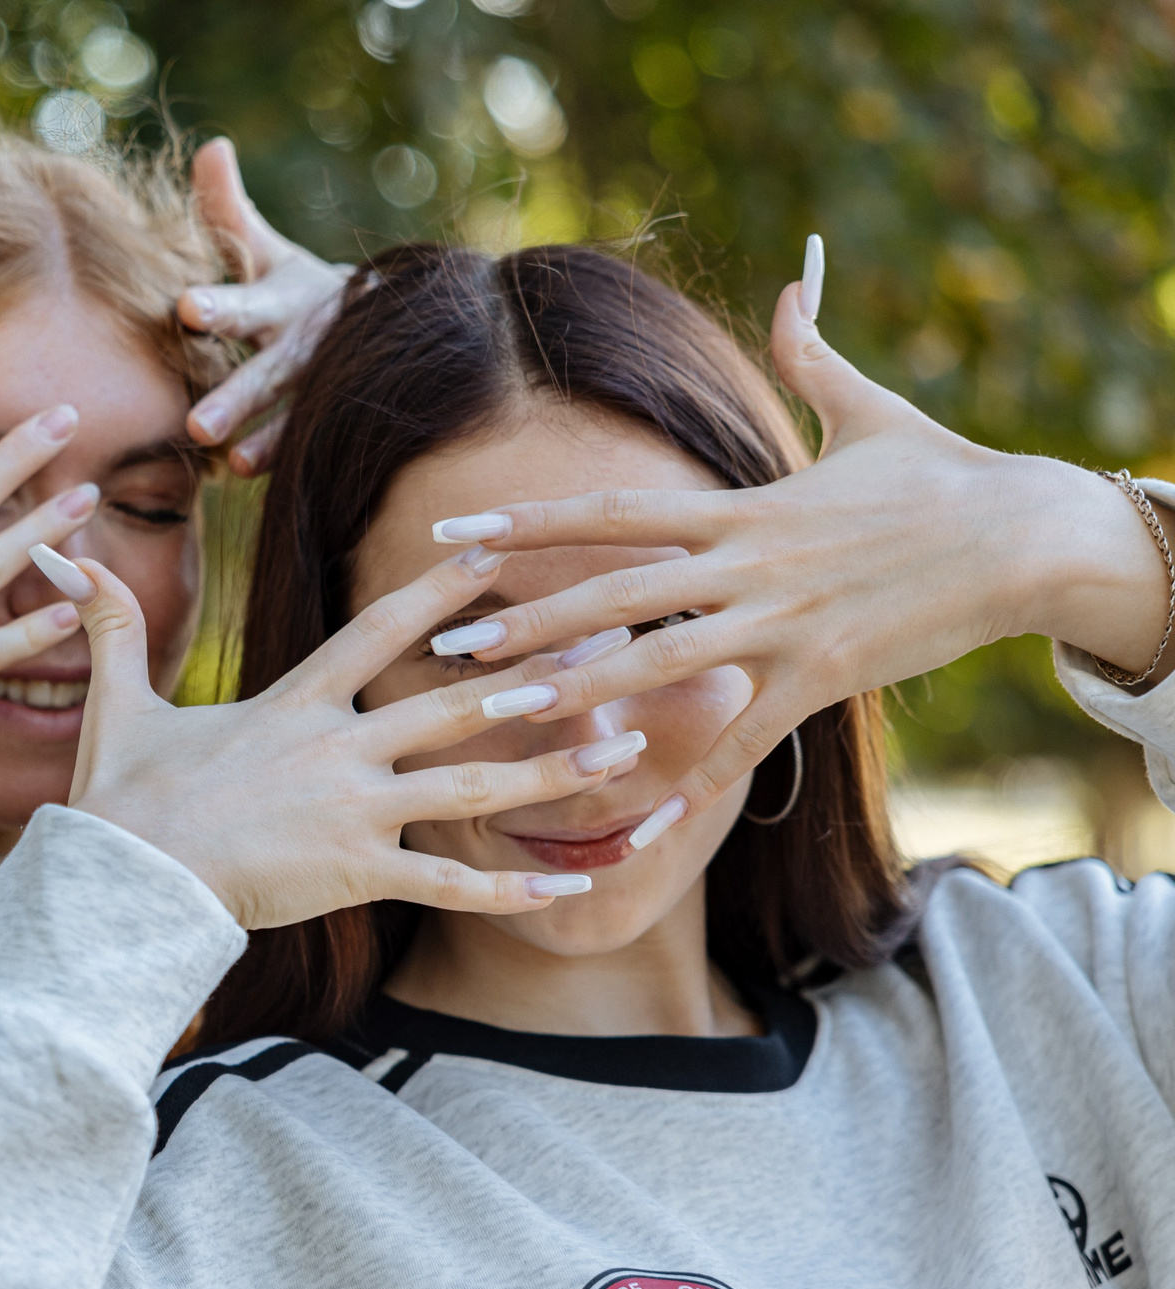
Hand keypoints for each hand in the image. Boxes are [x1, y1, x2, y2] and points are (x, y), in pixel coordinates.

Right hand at [58, 548, 612, 929]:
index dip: (438, 588)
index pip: (377, 628)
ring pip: (470, 789)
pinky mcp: (352, 876)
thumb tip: (59, 552)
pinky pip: (447, 883)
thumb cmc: (119, 798)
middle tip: (605, 653)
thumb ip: (110, 625)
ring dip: (550, 772)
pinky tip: (568, 884)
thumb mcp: (118, 704)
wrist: (121, 878)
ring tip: (621, 756)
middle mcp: (336, 750)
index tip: (493, 551)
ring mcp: (351, 814)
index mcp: (293, 703)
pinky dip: (511, 886)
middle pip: (453, 706)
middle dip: (535, 678)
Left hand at [178, 137, 357, 475]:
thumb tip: (210, 147)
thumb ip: (227, 210)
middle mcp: (303, 342)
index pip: (244, 301)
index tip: (185, 307)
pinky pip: (306, 440)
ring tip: (231, 460)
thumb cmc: (292, 287)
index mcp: (280, 298)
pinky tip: (247, 472)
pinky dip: (284, 457)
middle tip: (196, 424)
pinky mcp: (326, 416)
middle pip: (268, 370)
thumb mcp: (264, 249)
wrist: (376, 322)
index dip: (217, 305)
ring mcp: (319, 383)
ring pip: (292, 411)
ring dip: (266, 437)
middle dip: (236, 396)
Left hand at [433, 271, 1174, 836]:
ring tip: (505, 718)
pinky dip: (694, 778)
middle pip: (612, 594)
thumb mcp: (868, 411)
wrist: (1029, 537)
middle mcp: (750, 566)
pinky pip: (745, 740)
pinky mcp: (825, 677)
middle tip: (442, 641)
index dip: (528, 524)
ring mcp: (784, 626)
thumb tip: (793, 287)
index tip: (455, 535)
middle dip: (523, 618)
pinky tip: (641, 817)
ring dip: (577, 695)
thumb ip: (812, 357)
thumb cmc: (947, 475)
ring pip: (659, 666)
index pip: (611, 512)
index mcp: (743, 507)